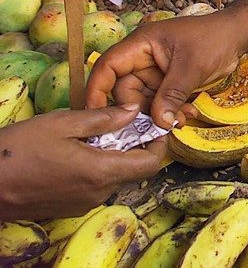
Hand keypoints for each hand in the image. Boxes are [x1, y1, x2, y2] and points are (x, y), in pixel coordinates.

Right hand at [0, 105, 166, 220]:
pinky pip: (94, 186)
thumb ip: (102, 119)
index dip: (158, 144)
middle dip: (133, 146)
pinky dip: (95, 167)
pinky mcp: (69, 208)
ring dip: (112, 156)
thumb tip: (132, 110)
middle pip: (133, 170)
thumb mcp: (62, 123)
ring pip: (113, 177)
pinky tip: (75, 151)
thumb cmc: (18, 150)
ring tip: (91, 134)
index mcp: (101, 172)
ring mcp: (83, 204)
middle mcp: (97, 193)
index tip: (152, 125)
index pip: (150, 164)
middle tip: (121, 123)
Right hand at [86, 13, 243, 128]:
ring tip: (181, 120)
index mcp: (140, 44)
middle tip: (159, 125)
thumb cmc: (213, 39)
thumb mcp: (191, 67)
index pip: (108, 67)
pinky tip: (187, 115)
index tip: (95, 114)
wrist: (237, 37)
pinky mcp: (167, 82)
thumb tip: (158, 122)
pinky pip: (160, 101)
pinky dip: (170, 111)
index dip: (97, 90)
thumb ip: (172, 95)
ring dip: (159, 114)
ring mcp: (155, 71)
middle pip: (125, 90)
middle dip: (141, 110)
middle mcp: (142, 58)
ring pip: (144, 100)